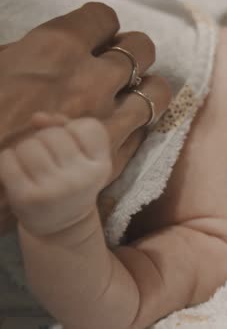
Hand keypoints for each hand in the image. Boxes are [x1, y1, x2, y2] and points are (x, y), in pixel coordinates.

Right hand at [0, 2, 170, 184]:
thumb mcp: (0, 68)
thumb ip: (36, 54)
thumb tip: (58, 52)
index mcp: (57, 50)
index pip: (103, 19)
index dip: (101, 26)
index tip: (98, 35)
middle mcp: (92, 81)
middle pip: (141, 49)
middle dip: (133, 50)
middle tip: (121, 60)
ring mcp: (108, 122)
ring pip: (156, 92)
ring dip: (148, 87)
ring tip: (137, 91)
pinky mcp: (113, 158)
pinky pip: (143, 132)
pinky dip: (137, 125)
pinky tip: (125, 124)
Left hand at [0, 118, 111, 235]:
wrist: (62, 225)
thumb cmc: (72, 180)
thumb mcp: (84, 157)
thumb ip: (66, 128)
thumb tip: (38, 118)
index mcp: (101, 166)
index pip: (88, 127)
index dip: (75, 130)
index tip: (74, 146)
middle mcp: (82, 178)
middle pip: (54, 134)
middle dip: (46, 140)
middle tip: (50, 158)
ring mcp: (55, 189)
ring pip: (29, 145)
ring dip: (26, 149)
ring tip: (33, 165)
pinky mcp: (28, 197)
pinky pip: (8, 159)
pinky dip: (9, 160)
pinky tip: (18, 171)